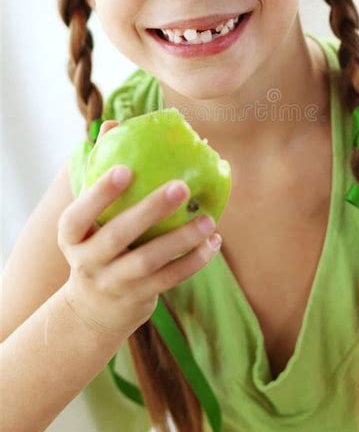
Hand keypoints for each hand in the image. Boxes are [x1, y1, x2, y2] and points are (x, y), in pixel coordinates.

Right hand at [58, 120, 221, 337]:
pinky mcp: (139, 297)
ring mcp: (113, 282)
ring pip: (148, 261)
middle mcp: (88, 260)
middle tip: (181, 187)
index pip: (79, 213)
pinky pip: (170, 279)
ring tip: (208, 219)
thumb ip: (99, 171)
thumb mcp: (88, 215)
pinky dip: (194, 261)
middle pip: (118, 235)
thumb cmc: (96, 241)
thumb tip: (112, 123)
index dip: (100, 193)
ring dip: (181, 239)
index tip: (126, 169)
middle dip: (150, 211)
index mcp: (72, 235)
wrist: (94, 308)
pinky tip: (214, 242)